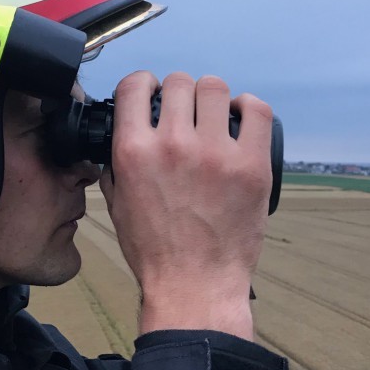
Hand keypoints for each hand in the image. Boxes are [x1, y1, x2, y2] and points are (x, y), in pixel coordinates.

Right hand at [100, 71, 272, 339]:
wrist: (194, 286)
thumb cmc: (154, 253)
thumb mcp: (116, 207)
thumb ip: (113, 170)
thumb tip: (114, 148)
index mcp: (133, 152)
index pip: (135, 85)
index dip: (144, 85)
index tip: (151, 95)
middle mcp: (172, 144)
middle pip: (179, 83)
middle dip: (180, 93)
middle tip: (186, 114)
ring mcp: (215, 153)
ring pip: (215, 89)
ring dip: (212, 98)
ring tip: (215, 117)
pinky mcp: (251, 165)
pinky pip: (257, 111)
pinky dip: (249, 108)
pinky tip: (241, 120)